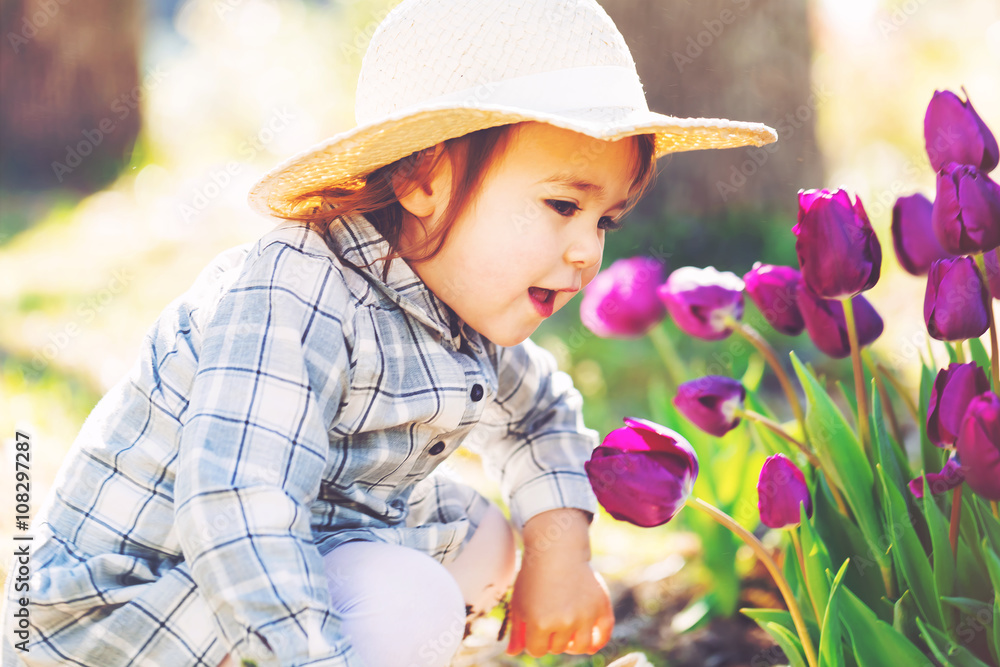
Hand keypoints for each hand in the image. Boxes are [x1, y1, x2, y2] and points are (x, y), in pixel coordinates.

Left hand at [504, 509, 613, 656]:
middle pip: (558, 648)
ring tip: (568, 633)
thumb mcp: (519, 602)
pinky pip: (603, 635)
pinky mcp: (601, 607)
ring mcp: (585, 615)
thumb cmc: (534, 576)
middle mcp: (564, 622)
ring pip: (581, 647)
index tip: (534, 627)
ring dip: (573, 644)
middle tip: (551, 619)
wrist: (557, 550)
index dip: (534, 641)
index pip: (537, 651)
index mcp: (540, 623)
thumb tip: (512, 654)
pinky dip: (598, 640)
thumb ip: (516, 631)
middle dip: (552, 637)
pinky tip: (590, 640)